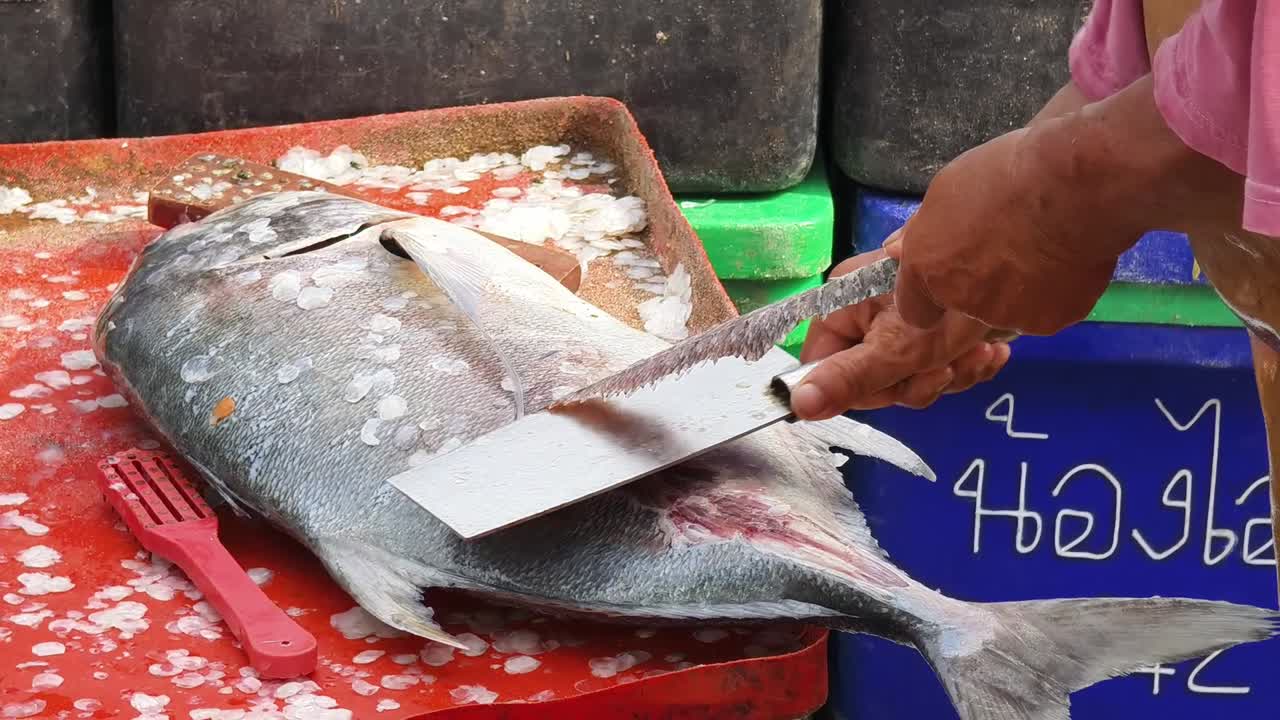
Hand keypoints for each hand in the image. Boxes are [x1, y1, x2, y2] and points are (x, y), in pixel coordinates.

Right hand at [789, 249, 1010, 420]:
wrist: (1029, 257)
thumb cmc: (954, 303)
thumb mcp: (898, 348)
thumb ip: (847, 379)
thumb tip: (795, 405)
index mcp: (843, 303)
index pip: (823, 365)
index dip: (857, 388)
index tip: (892, 387)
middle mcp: (867, 306)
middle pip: (871, 374)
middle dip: (915, 381)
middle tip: (943, 369)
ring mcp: (905, 312)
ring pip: (911, 372)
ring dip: (949, 373)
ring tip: (977, 352)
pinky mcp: (940, 318)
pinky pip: (940, 359)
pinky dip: (967, 362)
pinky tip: (991, 351)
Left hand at [889, 74, 1235, 335]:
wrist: (1074, 184)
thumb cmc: (1005, 175)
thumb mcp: (947, 189)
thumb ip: (920, 228)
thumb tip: (895, 249)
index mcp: (928, 270)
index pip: (915, 311)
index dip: (932, 296)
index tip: (951, 276)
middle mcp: (961, 303)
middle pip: (965, 309)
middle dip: (980, 287)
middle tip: (1007, 248)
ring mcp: (1006, 316)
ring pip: (1008, 310)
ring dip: (1018, 290)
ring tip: (1042, 246)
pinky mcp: (1049, 322)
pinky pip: (1047, 309)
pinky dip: (1056, 290)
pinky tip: (1067, 256)